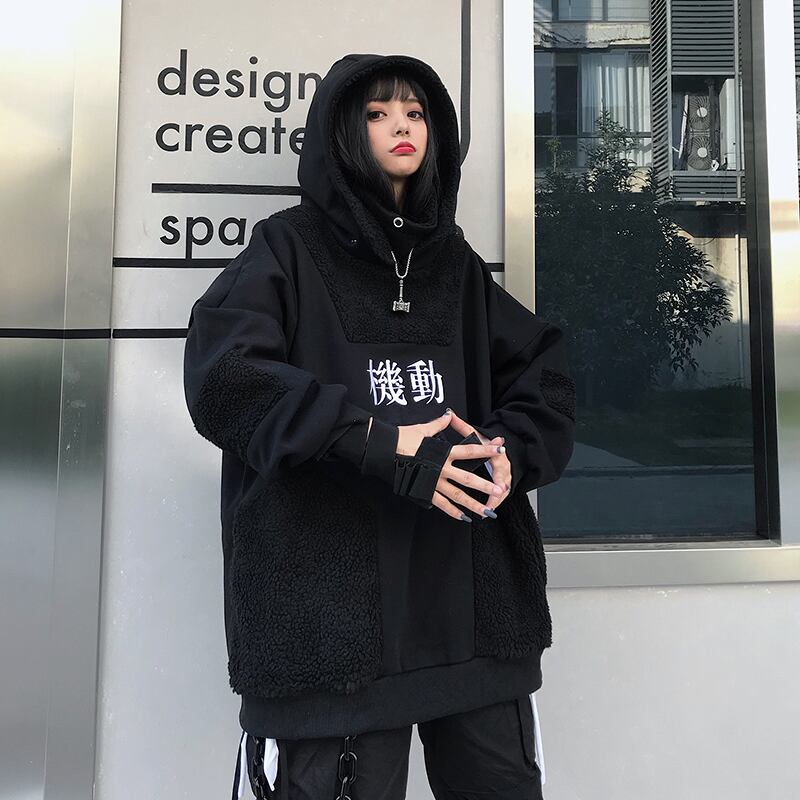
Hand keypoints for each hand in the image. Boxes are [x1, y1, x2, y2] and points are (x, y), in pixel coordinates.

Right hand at [395, 411, 509, 521]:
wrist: (385, 450)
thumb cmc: (403, 437)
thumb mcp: (423, 428)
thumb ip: (439, 424)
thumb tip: (448, 415)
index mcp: (443, 452)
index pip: (469, 450)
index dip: (486, 450)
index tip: (500, 450)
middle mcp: (442, 468)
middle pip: (467, 478)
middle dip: (485, 485)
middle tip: (500, 490)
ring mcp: (434, 481)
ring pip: (457, 495)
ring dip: (473, 503)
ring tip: (487, 511)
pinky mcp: (424, 490)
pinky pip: (441, 504)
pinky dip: (452, 511)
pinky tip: (464, 518)